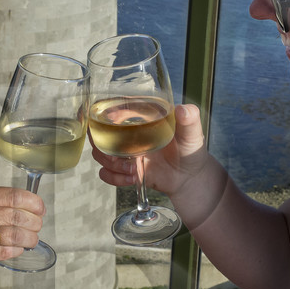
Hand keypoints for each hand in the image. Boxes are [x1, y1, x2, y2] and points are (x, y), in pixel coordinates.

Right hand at [0, 186, 45, 274]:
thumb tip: (19, 202)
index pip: (11, 195)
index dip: (32, 202)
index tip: (40, 207)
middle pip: (15, 216)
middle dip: (33, 222)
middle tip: (38, 225)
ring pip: (12, 236)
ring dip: (28, 238)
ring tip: (32, 239)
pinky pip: (1, 253)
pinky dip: (15, 251)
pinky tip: (18, 249)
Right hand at [90, 103, 210, 197]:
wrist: (189, 176)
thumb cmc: (190, 149)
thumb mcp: (192, 133)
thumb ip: (190, 120)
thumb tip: (183, 110)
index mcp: (141, 118)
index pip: (115, 109)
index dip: (107, 112)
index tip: (112, 119)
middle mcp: (128, 133)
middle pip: (98, 132)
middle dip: (102, 144)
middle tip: (117, 155)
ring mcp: (124, 152)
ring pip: (99, 154)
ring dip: (111, 164)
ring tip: (132, 170)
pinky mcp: (124, 170)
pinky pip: (106, 173)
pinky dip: (114, 178)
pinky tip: (132, 179)